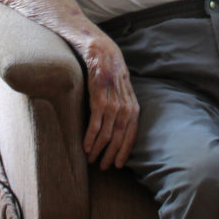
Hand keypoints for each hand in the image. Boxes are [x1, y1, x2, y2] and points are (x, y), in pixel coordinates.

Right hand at [80, 32, 139, 169]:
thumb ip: (124, 104)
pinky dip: (90, 139)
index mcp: (133, 106)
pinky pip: (95, 124)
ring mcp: (112, 104)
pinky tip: (85, 148)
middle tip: (103, 167)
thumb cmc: (110, 70)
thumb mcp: (123, 88)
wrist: (101, 51)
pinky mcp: (99, 99)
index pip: (132, 135)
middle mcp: (125, 107)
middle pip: (119, 138)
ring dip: (99, 150)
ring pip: (107, 134)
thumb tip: (121, 122)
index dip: (125, 151)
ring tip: (91, 159)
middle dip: (111, 155)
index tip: (119, 165)